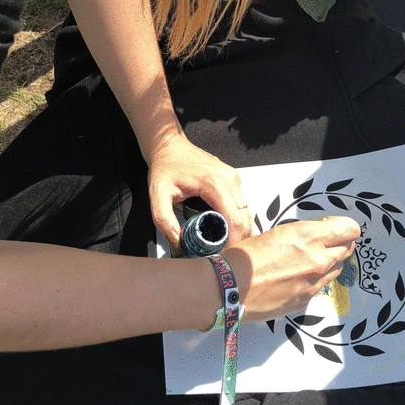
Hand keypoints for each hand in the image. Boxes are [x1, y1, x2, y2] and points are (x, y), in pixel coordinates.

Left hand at [147, 134, 253, 248]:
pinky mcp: (234, 180)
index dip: (233, 243)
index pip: (234, 220)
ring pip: (247, 213)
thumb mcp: (157, 194)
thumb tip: (178, 241)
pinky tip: (227, 233)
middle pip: (245, 219)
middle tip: (224, 258)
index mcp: (214, 183)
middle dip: (239, 241)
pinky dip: (238, 221)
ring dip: (240, 232)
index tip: (223, 258)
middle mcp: (230, 179)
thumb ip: (163, 219)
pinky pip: (242, 206)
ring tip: (224, 247)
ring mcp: (235, 178)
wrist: (170, 145)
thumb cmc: (165, 168)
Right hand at [221, 217, 360, 322]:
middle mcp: (317, 260)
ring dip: (330, 262)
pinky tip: (295, 277)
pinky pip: (321, 286)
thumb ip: (304, 234)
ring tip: (308, 260)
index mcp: (309, 237)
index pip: (349, 229)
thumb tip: (318, 235)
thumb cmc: (245, 258)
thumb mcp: (278, 232)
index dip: (344, 227)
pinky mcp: (307, 300)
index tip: (335, 227)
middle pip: (347, 249)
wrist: (229, 288)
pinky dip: (315, 279)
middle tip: (324, 241)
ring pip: (337, 268)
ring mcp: (314, 283)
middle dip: (339, 243)